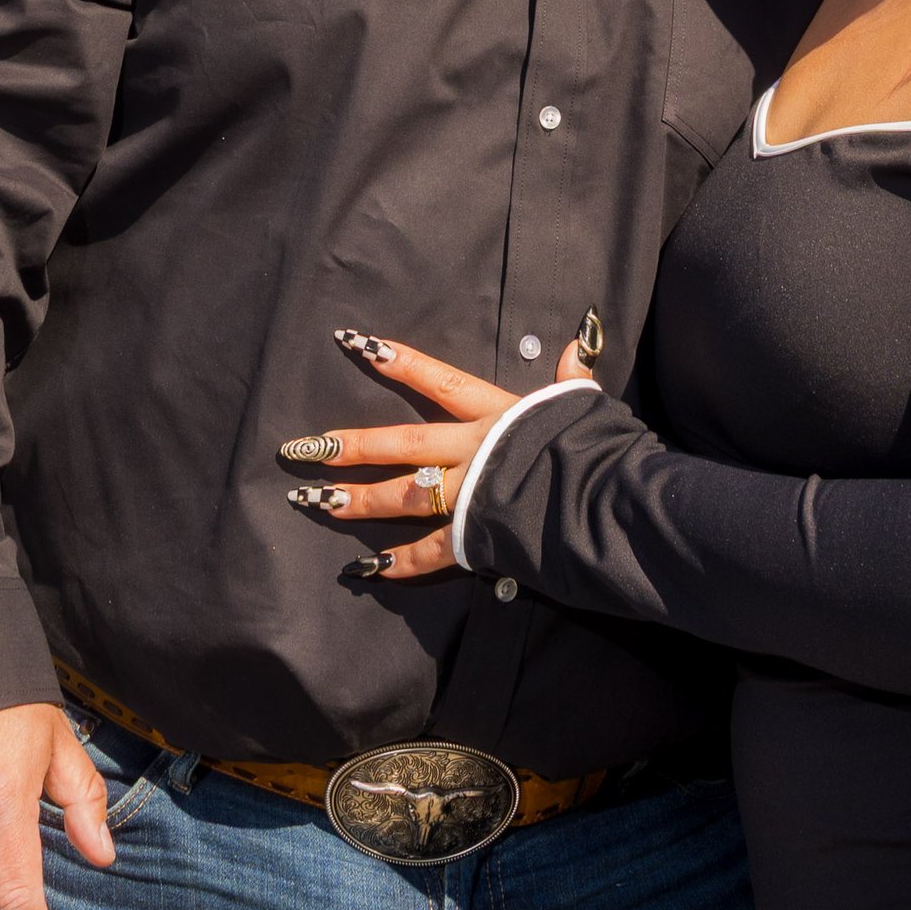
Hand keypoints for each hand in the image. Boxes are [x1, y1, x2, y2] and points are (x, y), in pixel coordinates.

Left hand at [284, 328, 597, 582]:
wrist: (608, 500)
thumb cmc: (599, 448)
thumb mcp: (585, 405)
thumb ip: (572, 377)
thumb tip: (578, 342)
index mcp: (497, 413)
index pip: (438, 381)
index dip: (399, 362)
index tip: (358, 344)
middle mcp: (474, 449)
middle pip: (401, 443)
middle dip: (349, 446)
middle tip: (302, 448)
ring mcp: (471, 494)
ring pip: (403, 495)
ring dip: (358, 499)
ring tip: (315, 500)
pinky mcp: (478, 537)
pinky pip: (432, 553)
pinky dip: (401, 563)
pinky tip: (370, 568)